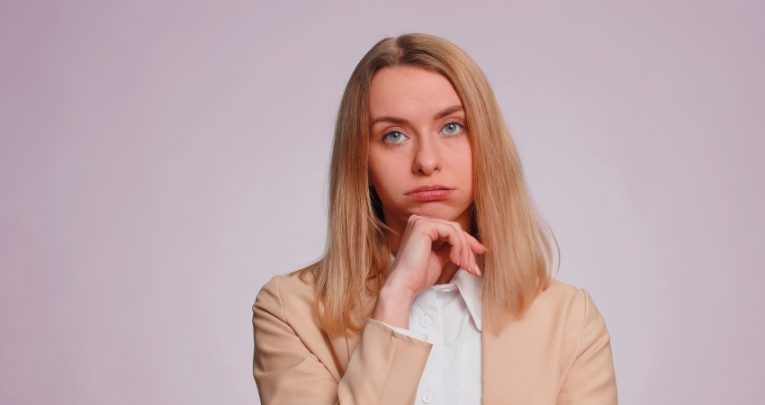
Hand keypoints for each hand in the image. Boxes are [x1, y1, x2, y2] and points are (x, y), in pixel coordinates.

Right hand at [372, 214, 486, 327]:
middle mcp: (419, 220)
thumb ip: (450, 249)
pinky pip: (451, 232)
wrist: (404, 286)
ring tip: (466, 266)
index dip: (467, 242)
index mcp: (421, 227)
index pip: (450, 230)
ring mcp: (420, 221)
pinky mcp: (423, 226)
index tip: (480, 253)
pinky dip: (458, 246)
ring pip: (455, 230)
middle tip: (474, 267)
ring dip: (465, 250)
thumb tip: (469, 246)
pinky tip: (456, 260)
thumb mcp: (439, 259)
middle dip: (468, 248)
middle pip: (454, 228)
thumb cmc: (418, 277)